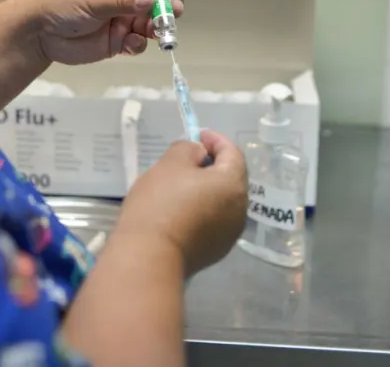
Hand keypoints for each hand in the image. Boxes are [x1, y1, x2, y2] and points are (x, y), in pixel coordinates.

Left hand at [31, 0, 189, 65]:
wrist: (40, 32)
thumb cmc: (64, 3)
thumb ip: (124, 1)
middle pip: (154, 1)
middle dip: (166, 6)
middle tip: (174, 13)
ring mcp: (121, 20)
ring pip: (149, 24)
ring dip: (156, 28)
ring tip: (158, 32)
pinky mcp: (116, 42)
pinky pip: (137, 43)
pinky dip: (139, 45)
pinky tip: (132, 44)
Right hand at [115, 130, 247, 275]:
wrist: (150, 255)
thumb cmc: (161, 203)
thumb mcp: (171, 163)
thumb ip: (189, 149)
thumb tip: (199, 154)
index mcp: (233, 185)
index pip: (232, 153)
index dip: (216, 140)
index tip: (198, 134)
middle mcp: (240, 210)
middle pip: (231, 178)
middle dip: (214, 164)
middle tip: (191, 157)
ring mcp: (230, 234)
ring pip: (223, 201)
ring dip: (209, 188)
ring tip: (184, 184)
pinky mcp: (216, 251)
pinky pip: (214, 220)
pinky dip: (203, 208)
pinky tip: (183, 209)